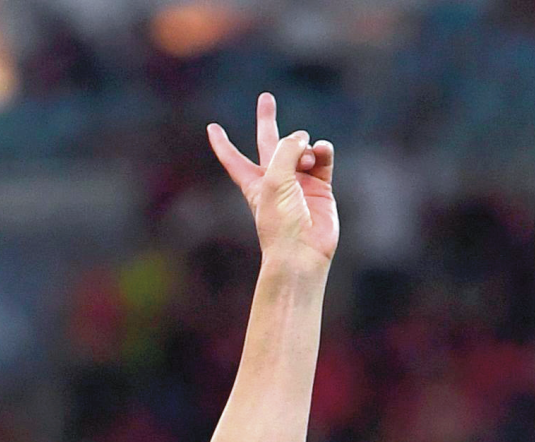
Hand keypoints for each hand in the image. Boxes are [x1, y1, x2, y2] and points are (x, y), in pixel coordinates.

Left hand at [207, 93, 337, 272]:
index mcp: (254, 181)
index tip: (212, 128)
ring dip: (304, 145)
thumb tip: (306, 139)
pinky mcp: (321, 187)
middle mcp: (276, 179)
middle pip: (270, 142)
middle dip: (267, 120)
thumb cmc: (280, 220)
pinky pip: (323, 157)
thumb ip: (286, 150)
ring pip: (302, 148)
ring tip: (306, 158)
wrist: (302, 252)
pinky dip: (323, 150)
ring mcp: (299, 182)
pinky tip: (321, 152)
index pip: (233, 158)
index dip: (222, 143)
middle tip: (265, 97)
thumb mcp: (274, 178)